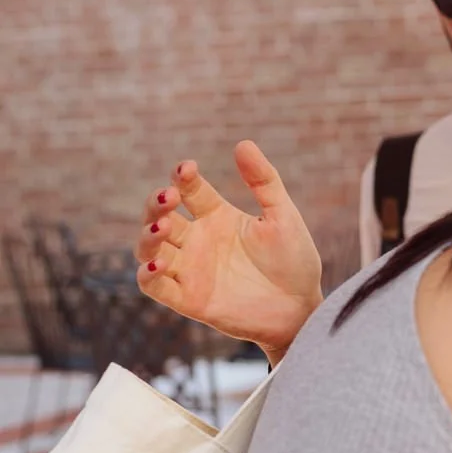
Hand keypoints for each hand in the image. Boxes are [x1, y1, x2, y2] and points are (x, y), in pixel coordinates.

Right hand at [136, 141, 324, 362]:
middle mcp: (198, 241)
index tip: (187, 168)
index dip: (183, 177)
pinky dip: (149, 274)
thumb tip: (243, 143)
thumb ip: (264, 181)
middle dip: (156, 205)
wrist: (302, 309)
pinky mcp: (188, 299)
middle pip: (161, 216)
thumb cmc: (295, 262)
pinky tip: (160, 262)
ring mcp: (190, 270)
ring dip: (148, 235)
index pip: (190, 191)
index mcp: (218, 217)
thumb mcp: (283, 217)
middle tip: (168, 196)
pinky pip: (155, 287)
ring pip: (150, 248)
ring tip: (164, 226)